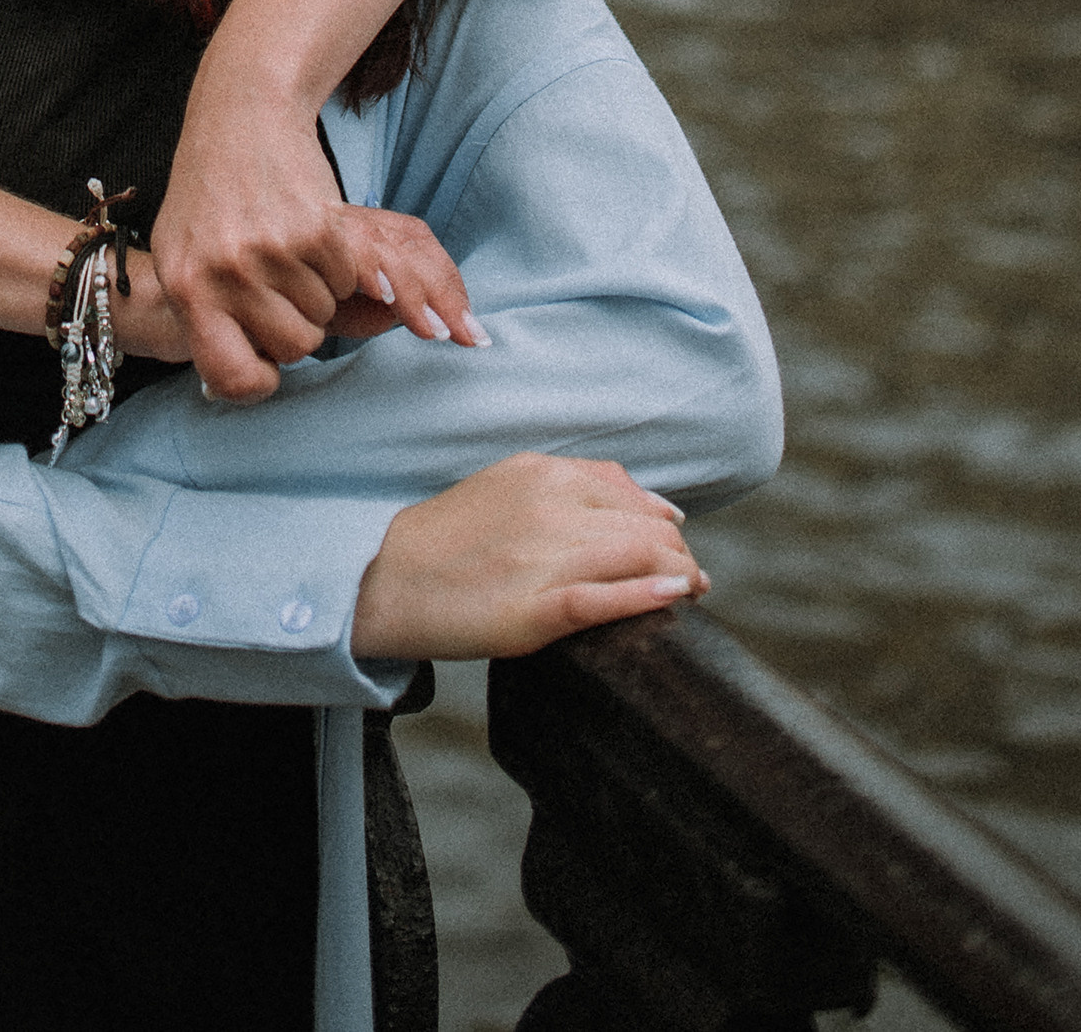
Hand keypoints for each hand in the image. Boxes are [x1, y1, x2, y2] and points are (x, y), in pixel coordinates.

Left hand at [152, 84, 481, 399]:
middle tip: (277, 285)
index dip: (258, 379)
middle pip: (292, 347)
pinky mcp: (313, 228)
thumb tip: (228, 388)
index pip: (231, 377)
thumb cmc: (209, 194)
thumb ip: (201, 316)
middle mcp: (224, 272)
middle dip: (295, 324)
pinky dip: (339, 265)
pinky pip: (347, 280)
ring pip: (323, 315)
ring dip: (318, 291)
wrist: (241, 118)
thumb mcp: (181, 254)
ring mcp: (270, 250)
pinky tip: (309, 233)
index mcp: (185, 286)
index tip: (264, 363)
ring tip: (288, 252)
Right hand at [350, 455, 704, 661]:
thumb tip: (650, 504)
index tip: (674, 545)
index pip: (628, 491)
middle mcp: (552, 506)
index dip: (662, 520)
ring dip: (679, 574)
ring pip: (639, 555)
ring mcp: (547, 557)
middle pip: (645, 525)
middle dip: (679, 552)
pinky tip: (676, 597)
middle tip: (691, 579)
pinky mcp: (539, 608)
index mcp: (543, 473)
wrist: (388, 578)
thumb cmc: (450, 538)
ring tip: (690, 592)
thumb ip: (573, 487)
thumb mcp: (508, 486)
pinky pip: (609, 598)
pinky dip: (651, 595)